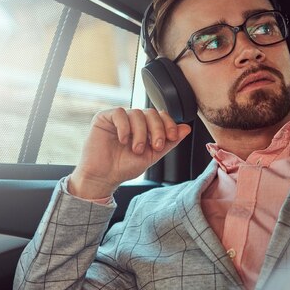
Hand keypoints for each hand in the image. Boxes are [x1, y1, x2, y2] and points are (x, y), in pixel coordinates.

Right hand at [69, 108, 190, 198]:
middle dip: (157, 129)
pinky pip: (119, 113)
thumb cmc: (123, 168)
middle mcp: (132, 121)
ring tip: (136, 149)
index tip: (171, 137)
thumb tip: (186, 128)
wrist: (103, 177)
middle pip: (151, 112)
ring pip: (137, 113)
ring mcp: (118, 119)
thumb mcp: (151, 156)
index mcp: (144, 128)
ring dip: (140, 133)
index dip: (168, 123)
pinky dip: (125, 127)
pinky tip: (123, 140)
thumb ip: (169, 142)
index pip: (160, 116)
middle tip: (155, 146)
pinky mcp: (104, 118)